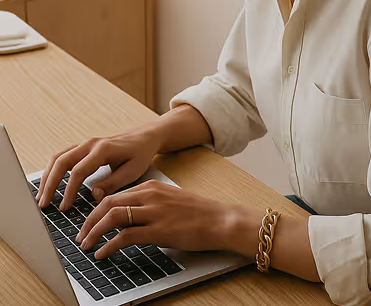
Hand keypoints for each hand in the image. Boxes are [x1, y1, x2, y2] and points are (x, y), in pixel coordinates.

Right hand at [36, 128, 161, 209]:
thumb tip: (94, 195)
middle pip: (62, 162)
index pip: (79, 171)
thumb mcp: (133, 171)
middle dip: (50, 184)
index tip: (64, 207)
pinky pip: (62, 156)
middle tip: (43, 204)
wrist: (144, 138)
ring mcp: (86, 144)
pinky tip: (49, 184)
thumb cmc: (140, 155)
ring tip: (41, 197)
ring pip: (58, 157)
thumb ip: (113, 183)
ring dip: (48, 176)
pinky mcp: (83, 147)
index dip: (69, 191)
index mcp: (103, 150)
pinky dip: (53, 170)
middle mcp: (91, 144)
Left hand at [75, 180, 228, 257]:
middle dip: (89, 221)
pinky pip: (126, 236)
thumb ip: (149, 205)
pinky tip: (103, 254)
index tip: (88, 223)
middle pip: (108, 203)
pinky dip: (109, 246)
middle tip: (80, 235)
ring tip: (86, 245)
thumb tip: (127, 220)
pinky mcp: (159, 230)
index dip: (96, 210)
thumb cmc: (198, 213)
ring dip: (94, 232)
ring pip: (113, 217)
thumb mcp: (170, 200)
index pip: (115, 195)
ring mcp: (155, 212)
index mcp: (152, 186)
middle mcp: (151, 195)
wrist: (219, 220)